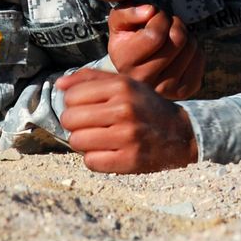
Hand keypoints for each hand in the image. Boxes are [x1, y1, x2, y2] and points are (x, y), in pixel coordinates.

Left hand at [56, 69, 197, 173]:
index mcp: (122, 86)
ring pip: (77, 141)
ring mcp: (128, 136)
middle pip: (70, 119)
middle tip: (90, 125)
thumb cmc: (146, 107)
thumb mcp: (124, 84)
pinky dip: (95, 159)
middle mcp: (125, 109)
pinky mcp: (130, 160)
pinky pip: (91, 162)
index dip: (73, 103)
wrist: (182, 134)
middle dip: (75, 124)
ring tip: (99, 138)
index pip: (71, 96)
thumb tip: (59, 84)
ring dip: (83, 142)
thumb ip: (90, 79)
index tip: (86, 108)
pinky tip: (108, 152)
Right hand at [107, 3, 204, 99]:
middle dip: (175, 24)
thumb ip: (128, 10)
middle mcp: (144, 80)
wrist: (136, 67)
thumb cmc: (129, 40)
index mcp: (125, 62)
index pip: (156, 34)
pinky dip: (193, 48)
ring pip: (191, 47)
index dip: (160, 18)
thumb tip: (150, 11)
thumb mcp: (119, 22)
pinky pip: (200, 59)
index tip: (155, 17)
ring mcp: (165, 89)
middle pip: (178, 40)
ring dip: (185, 34)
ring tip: (172, 38)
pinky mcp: (183, 91)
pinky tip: (179, 51)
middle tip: (167, 26)